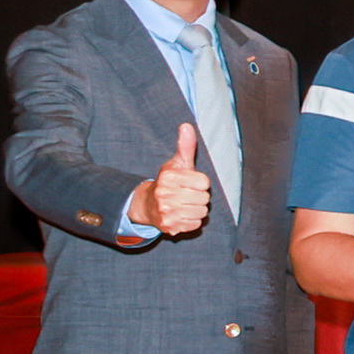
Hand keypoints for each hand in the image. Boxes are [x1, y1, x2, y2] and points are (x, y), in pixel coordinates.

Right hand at [136, 122, 211, 238]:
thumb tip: (186, 125)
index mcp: (169, 177)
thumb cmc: (169, 181)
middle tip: (187, 194)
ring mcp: (166, 212)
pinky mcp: (170, 227)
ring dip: (197, 208)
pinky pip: (196, 224)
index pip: (204, 182)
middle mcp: (165, 195)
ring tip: (185, 204)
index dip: (201, 182)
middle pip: (205, 198)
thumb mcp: (177, 162)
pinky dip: (192, 220)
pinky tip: (181, 214)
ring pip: (202, 212)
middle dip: (199, 196)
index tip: (190, 182)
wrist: (148, 205)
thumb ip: (185, 145)